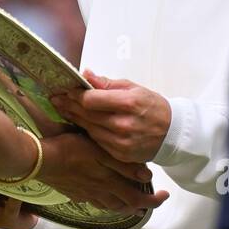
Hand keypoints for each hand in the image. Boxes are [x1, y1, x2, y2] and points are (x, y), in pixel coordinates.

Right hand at [37, 132, 168, 213]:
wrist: (38, 160)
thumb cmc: (69, 150)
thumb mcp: (99, 152)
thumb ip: (123, 165)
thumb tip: (147, 177)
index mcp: (109, 183)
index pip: (137, 198)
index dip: (153, 200)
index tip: (165, 195)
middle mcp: (99, 193)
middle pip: (125, 206)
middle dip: (140, 205)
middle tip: (149, 198)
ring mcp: (85, 195)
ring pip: (110, 206)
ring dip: (123, 205)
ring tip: (129, 199)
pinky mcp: (74, 193)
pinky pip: (95, 202)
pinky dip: (105, 201)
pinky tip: (102, 194)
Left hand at [50, 69, 171, 163]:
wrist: (173, 133)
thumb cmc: (153, 107)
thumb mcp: (134, 88)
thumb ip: (107, 84)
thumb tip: (86, 74)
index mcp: (128, 104)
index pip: (91, 100)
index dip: (75, 94)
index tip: (66, 89)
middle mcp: (123, 125)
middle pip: (87, 115)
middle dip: (69, 105)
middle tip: (55, 99)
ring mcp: (121, 142)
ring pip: (89, 129)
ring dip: (75, 118)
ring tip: (63, 109)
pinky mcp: (121, 154)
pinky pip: (97, 141)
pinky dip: (88, 131)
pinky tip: (79, 123)